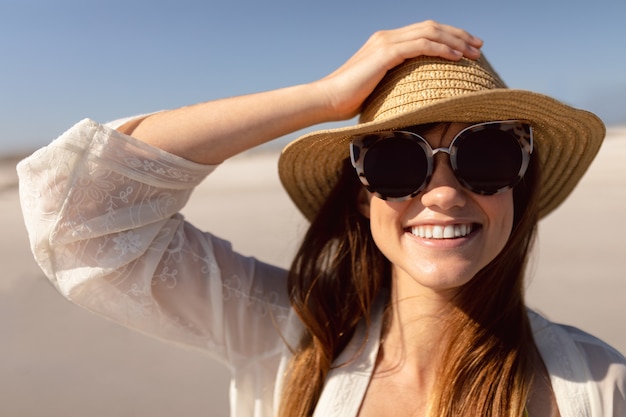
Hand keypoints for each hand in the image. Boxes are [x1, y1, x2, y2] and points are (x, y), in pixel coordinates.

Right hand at [314, 20, 482, 120]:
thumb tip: (412, 95)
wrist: (327, 100)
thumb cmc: (349, 101)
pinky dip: (441, 49)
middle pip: (432, 27)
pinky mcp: (385, 53)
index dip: (449, 37)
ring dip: (455, 41)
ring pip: (430, 32)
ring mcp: (385, 42)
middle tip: (479, 46)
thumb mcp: (377, 88)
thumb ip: (393, 83)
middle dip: (459, 35)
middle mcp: (387, 37)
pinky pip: (420, 45)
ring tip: (474, 52)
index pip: (424, 32)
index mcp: (385, 42)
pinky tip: (456, 58)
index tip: (468, 48)